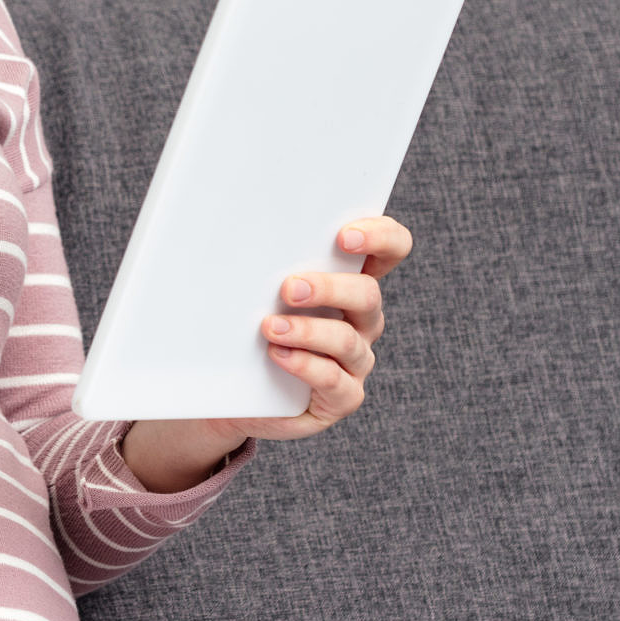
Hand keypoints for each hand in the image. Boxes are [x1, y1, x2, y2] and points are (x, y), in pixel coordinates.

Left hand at [121, 214, 411, 489]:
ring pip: (349, 340)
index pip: (390, 248)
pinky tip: (279, 356)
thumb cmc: (246, 323)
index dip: (380, 237)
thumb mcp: (256, 285)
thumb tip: (229, 224)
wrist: (231, 385)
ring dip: (309, 331)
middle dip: (329, 288)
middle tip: (289, 288)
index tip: (344, 236)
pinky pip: (336, 382)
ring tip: (270, 328)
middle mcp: (360, 318)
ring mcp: (355, 359)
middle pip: (368, 294)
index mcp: (349, 278)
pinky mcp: (341, 396)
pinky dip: (306, 366)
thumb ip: (262, 257)